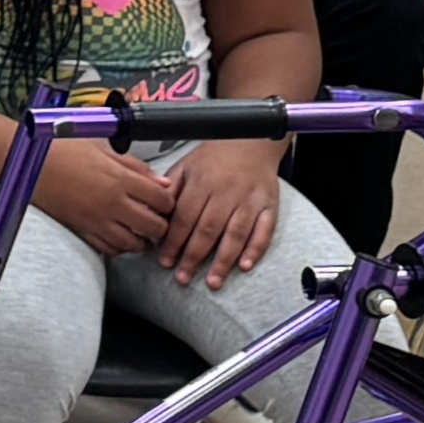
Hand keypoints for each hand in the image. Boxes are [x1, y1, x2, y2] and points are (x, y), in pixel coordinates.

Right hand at [30, 137, 179, 260]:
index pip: (162, 200)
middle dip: (161, 225)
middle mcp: (112, 203)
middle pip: (154, 227)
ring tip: (141, 230)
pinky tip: (121, 236)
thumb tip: (162, 183)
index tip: (165, 201)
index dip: (169, 202)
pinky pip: (110, 250)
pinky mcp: (83, 231)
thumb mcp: (103, 148)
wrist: (27, 164)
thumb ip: (136, 167)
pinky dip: (120, 247)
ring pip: (134, 244)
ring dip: (143, 239)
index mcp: (120, 179)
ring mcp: (97, 221)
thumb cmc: (61, 150)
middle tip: (157, 218)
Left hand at [156, 136, 282, 285]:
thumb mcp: (186, 166)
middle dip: (194, 257)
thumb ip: (170, 190)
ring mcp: (250, 200)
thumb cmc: (215, 157)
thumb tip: (153, 213)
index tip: (165, 261)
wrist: (251, 141)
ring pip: (236, 234)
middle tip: (183, 278)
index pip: (184, 218)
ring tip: (212, 282)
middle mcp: (226, 192)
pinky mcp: (270, 205)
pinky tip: (245, 266)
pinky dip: (255, 249)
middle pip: (208, 230)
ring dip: (224, 261)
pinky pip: (265, 230)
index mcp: (202, 182)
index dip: (173, 242)